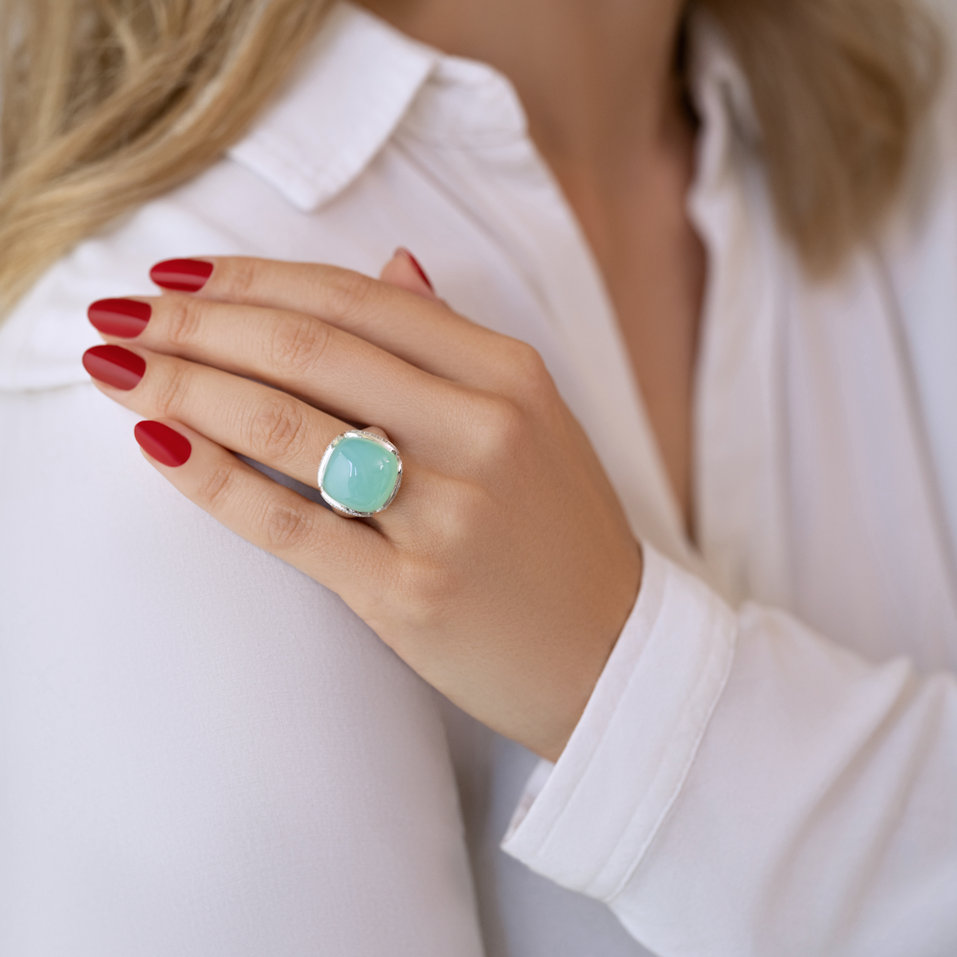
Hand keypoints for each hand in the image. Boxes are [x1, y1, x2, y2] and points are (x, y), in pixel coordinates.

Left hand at [82, 250, 641, 761]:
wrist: (613, 655)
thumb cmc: (561, 535)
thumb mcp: (535, 420)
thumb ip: (455, 343)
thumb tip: (392, 264)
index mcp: (511, 376)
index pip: (358, 300)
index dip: (254, 279)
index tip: (179, 274)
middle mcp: (485, 431)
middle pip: (311, 350)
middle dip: (197, 323)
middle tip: (121, 311)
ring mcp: (450, 514)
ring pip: (289, 426)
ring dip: (184, 386)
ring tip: (116, 366)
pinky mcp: (413, 593)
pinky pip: (291, 522)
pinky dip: (213, 477)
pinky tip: (159, 442)